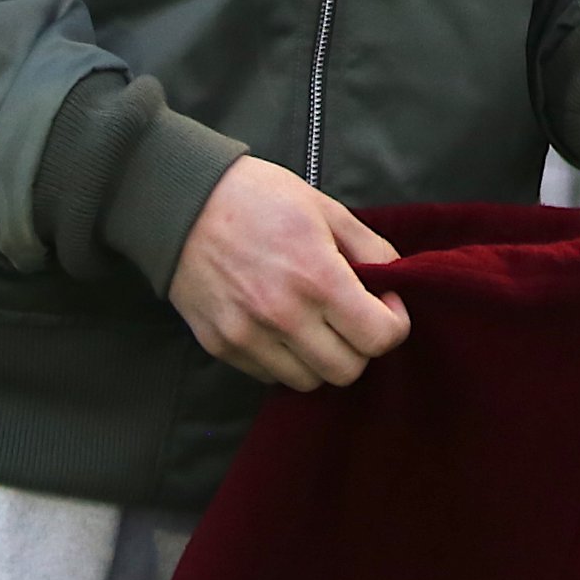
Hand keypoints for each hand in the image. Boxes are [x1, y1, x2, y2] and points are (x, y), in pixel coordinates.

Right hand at [166, 159, 410, 390]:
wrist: (183, 202)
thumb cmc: (260, 198)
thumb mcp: (326, 209)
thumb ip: (371, 249)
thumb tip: (396, 282)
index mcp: (317, 277)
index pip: (379, 338)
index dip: (394, 323)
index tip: (384, 304)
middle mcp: (283, 315)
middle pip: (347, 371)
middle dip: (360, 346)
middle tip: (351, 316)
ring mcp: (248, 336)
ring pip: (309, 382)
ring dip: (321, 358)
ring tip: (314, 322)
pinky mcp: (222, 347)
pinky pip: (270, 376)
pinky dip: (284, 360)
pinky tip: (280, 325)